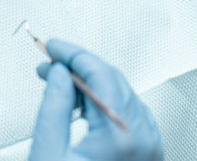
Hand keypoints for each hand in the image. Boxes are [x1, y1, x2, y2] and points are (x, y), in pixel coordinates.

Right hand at [29, 39, 162, 160]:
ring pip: (122, 95)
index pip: (101, 75)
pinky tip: (83, 101)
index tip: (53, 47)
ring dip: (90, 83)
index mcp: (120, 138)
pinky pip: (128, 114)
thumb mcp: (48, 153)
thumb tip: (59, 73)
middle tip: (50, 63)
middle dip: (78, 67)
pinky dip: (104, 101)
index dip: (73, 55)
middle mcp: (143, 142)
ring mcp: (149, 150)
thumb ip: (54, 107)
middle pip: (114, 82)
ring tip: (60, 82)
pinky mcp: (146, 155)